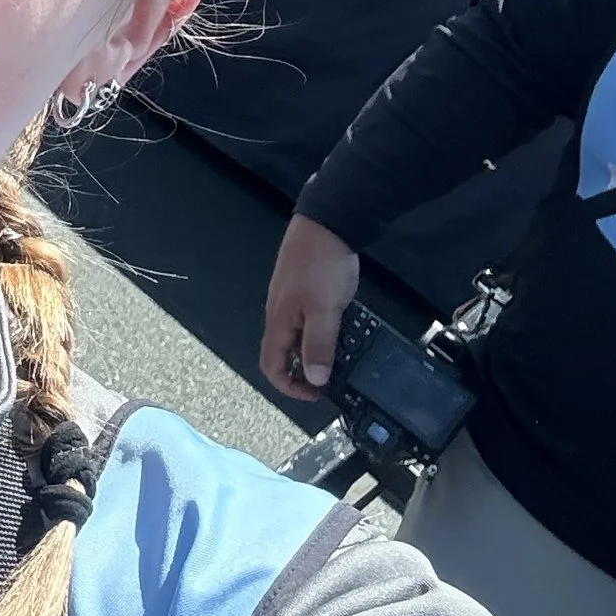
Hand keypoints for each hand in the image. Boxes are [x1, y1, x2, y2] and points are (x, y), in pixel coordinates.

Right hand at [261, 214, 361, 398]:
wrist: (329, 221)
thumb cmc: (322, 263)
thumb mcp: (325, 310)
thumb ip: (319, 345)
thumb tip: (314, 379)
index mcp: (280, 320)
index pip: (272, 366)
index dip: (289, 387)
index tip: (315, 394)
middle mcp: (281, 312)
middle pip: (286, 353)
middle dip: (307, 370)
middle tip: (334, 375)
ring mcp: (292, 299)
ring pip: (299, 336)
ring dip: (318, 350)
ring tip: (344, 351)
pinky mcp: (305, 288)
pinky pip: (310, 319)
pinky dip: (324, 330)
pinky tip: (344, 325)